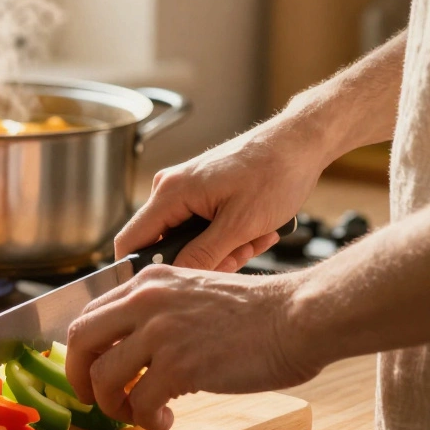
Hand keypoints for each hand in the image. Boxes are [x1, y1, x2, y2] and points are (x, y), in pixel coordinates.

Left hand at [64, 265, 321, 429]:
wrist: (299, 317)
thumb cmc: (257, 313)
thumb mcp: (194, 293)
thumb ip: (159, 312)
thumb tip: (132, 350)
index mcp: (148, 282)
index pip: (90, 314)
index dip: (83, 350)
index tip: (90, 370)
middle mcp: (146, 301)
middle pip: (81, 341)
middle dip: (79, 377)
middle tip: (93, 399)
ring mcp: (161, 332)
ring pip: (104, 377)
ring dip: (114, 406)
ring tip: (137, 415)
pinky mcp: (180, 365)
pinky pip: (141, 403)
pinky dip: (147, 420)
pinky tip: (164, 421)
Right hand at [117, 119, 325, 270]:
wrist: (300, 142)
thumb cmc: (275, 173)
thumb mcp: (240, 225)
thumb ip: (202, 255)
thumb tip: (174, 278)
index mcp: (170, 192)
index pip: (130, 241)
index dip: (138, 270)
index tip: (165, 288)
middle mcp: (170, 188)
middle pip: (163, 243)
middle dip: (200, 260)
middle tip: (237, 259)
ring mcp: (185, 188)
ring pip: (188, 238)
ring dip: (221, 249)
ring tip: (255, 240)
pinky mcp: (201, 190)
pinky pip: (202, 226)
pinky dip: (227, 235)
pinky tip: (255, 231)